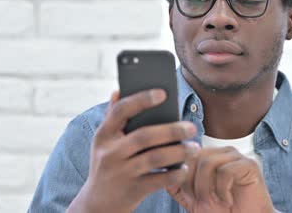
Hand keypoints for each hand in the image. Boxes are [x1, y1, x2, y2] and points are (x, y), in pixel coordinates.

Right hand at [67, 89, 199, 212]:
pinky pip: (159, 180)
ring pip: (155, 158)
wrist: (96, 205)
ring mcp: (121, 173)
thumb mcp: (103, 143)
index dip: (142, 100)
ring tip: (195, 147)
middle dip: (172, 130)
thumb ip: (112, 117)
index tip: (163, 93)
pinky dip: (175, 174)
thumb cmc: (107, 165)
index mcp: (103, 135)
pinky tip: (185, 168)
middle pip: (145, 135)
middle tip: (191, 127)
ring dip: (179, 151)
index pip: (121, 111)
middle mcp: (110, 153)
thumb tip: (118, 90)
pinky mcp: (132, 191)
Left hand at [167, 147, 275, 212]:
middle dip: (192, 183)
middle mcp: (222, 152)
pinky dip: (222, 190)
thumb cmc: (222, 212)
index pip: (186, 154)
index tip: (187, 194)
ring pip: (207, 163)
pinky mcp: (249, 165)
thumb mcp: (194, 199)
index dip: (182, 175)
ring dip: (205, 188)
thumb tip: (161, 170)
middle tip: (200, 201)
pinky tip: (227, 200)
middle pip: (194, 157)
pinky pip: (225, 171)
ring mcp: (236, 156)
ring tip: (212, 202)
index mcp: (209, 155)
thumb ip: (178, 185)